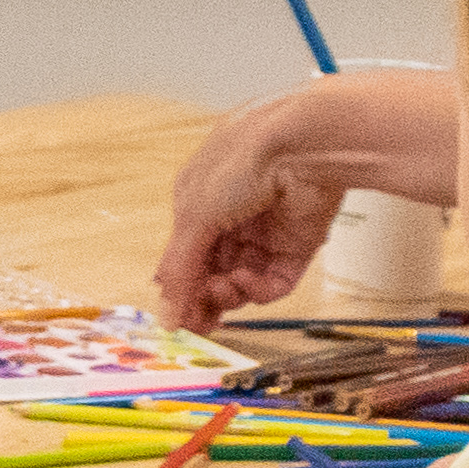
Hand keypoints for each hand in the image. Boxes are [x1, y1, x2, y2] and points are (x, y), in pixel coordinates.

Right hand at [155, 82, 393, 323]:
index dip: (181, 288)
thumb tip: (166, 314)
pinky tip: (250, 280)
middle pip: (214, 273)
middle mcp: (231, 218)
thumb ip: (179, 268)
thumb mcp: (194, 214)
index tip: (177, 319)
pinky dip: (261, 288)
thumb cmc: (242, 161)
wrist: (302, 145)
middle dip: (205, 297)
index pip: (185, 256)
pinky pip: (276, 280)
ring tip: (225, 289)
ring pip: (242, 280)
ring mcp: (266, 232)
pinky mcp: (298, 244)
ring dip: (230, 292)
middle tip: (200, 321)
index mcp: (199, 202)